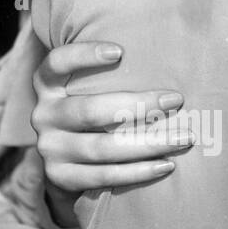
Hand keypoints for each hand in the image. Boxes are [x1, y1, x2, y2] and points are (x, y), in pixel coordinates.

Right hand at [32, 41, 194, 194]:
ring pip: (101, 147)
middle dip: (138, 105)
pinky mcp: (60, 176)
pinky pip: (103, 175)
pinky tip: (167, 165)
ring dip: (148, 143)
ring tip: (183, 138)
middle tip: (176, 100)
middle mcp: (43, 115)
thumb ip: (107, 76)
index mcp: (47, 86)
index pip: (57, 63)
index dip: (84, 55)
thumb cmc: (92, 115)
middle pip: (89, 110)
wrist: (67, 165)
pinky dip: (138, 172)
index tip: (120, 52)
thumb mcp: (85, 89)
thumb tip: (164, 56)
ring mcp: (49, 148)